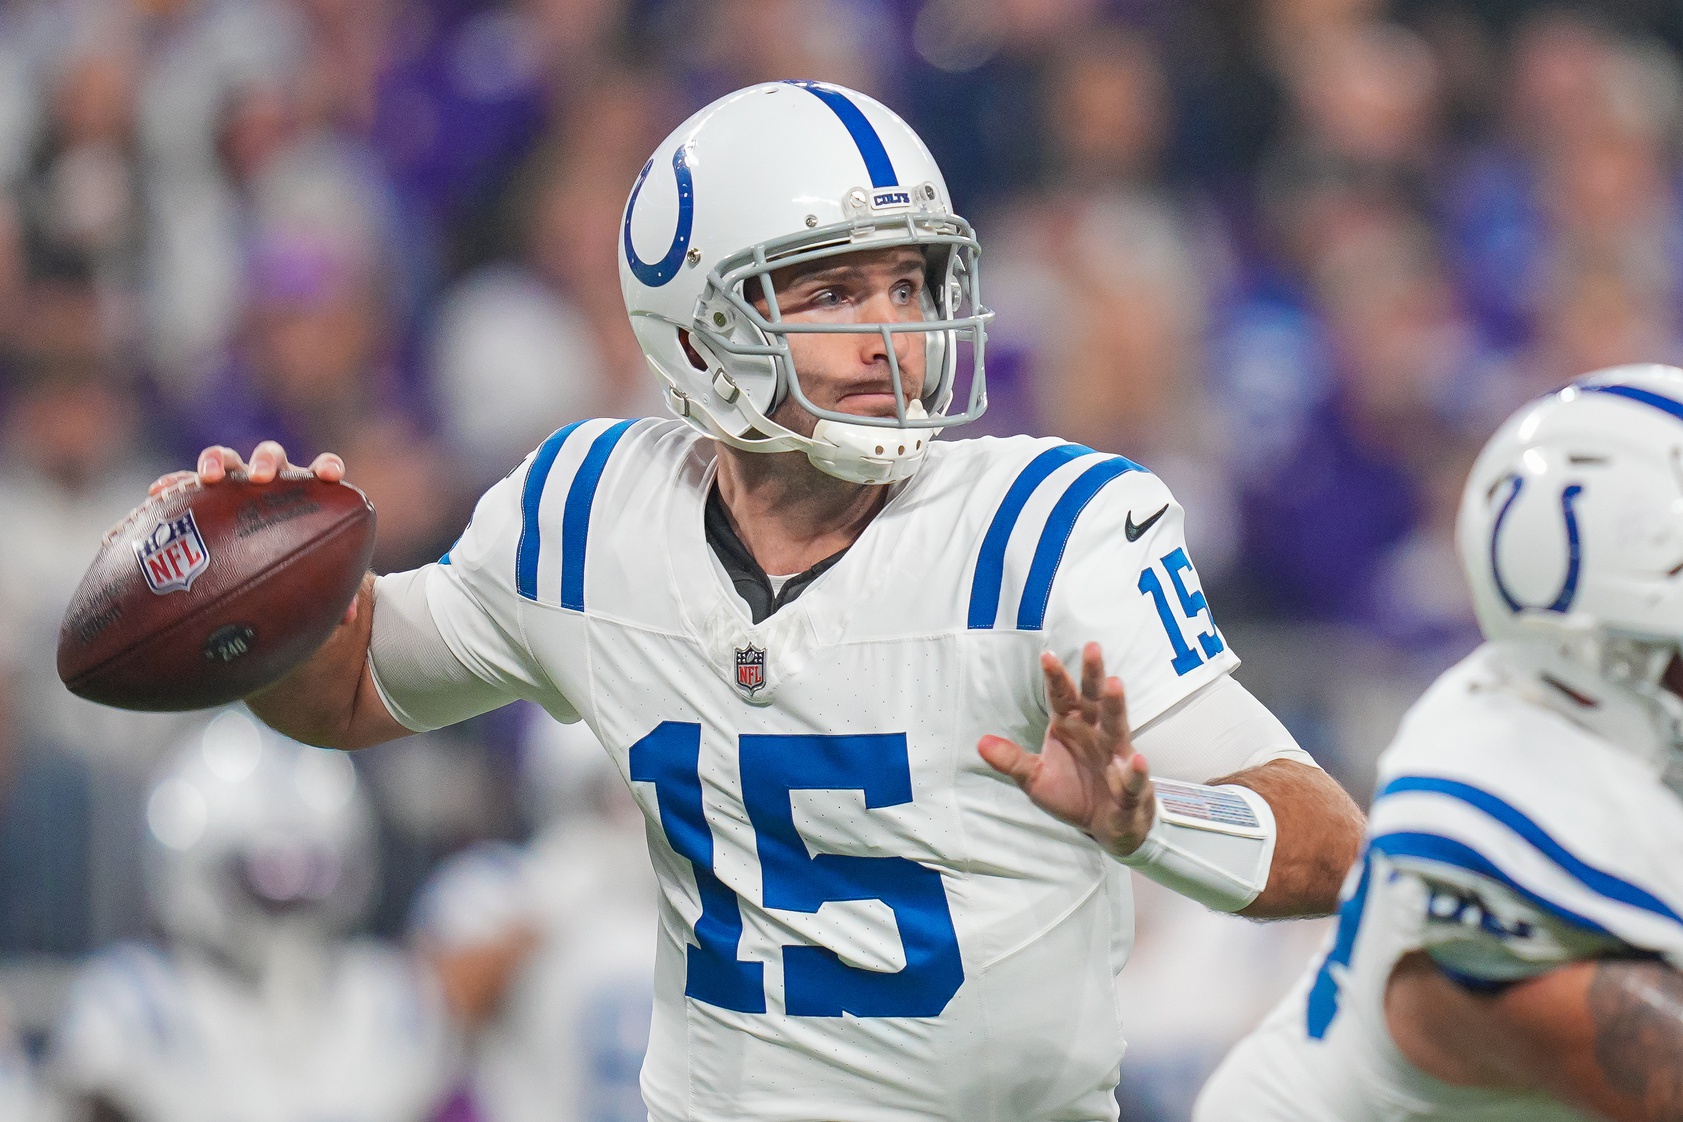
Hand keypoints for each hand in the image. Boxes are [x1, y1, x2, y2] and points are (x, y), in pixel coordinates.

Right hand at [147, 441, 354, 626]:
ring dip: (217, 461)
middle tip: (261, 478)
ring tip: (208, 478)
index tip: (331, 475)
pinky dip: (173, 484)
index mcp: (304, 495)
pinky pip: (184, 484)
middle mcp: (270, 482)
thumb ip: (330, 591)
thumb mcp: (310, 577)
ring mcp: (234, 484)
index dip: (326, 467)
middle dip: (266, 462)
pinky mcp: (201, 494)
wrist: (253, 566)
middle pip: (271, 458)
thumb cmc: (291, 567)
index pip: (320, 472)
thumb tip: (347, 618)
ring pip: (227, 460)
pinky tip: (158, 493)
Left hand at [978, 643, 1156, 857]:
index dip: (1055, 678)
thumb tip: (980, 743)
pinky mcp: (1132, 788)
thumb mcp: (1034, 778)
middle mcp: (1096, 735)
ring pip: (1117, 728)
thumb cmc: (1073, 793)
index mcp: (1071, 727)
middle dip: (1094, 676)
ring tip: (1115, 685)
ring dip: (1116, 707)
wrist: (1106, 826)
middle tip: (1092, 648)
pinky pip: (1134, 778)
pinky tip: (1136, 760)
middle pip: (1095, 701)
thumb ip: (1011, 760)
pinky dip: (1137, 770)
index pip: (1063, 698)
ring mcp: (1116, 758)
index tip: (1046, 656)